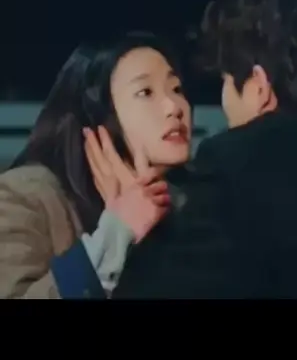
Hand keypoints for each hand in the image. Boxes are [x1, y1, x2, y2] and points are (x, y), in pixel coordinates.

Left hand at [83, 126, 170, 241]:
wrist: (129, 232)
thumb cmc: (143, 209)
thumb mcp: (147, 186)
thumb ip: (143, 165)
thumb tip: (140, 147)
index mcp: (121, 175)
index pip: (110, 154)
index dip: (105, 141)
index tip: (99, 128)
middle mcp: (110, 180)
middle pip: (99, 159)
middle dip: (92, 144)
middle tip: (85, 130)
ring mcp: (105, 189)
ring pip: (95, 167)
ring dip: (90, 154)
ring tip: (85, 142)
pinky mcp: (105, 198)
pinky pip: (96, 179)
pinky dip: (92, 168)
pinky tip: (91, 165)